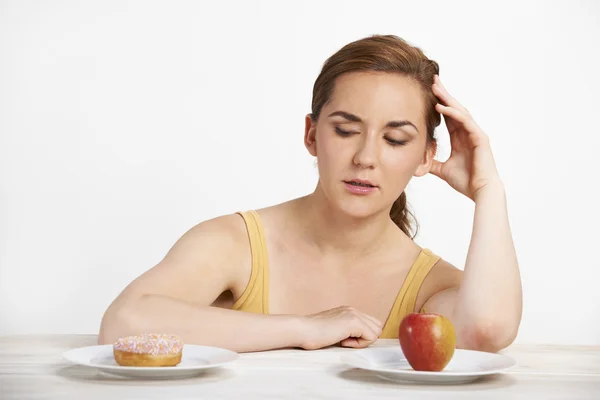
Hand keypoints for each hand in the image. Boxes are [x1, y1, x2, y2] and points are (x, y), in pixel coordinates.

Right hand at [299, 306, 382, 349]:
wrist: (302, 330)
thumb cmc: (312, 334)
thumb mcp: (333, 329)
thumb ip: (346, 330)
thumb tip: (359, 338)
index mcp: (348, 311)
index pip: (370, 323)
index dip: (361, 336)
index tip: (344, 339)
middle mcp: (352, 310)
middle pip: (377, 326)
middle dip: (365, 338)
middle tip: (346, 340)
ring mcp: (354, 314)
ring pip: (376, 332)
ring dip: (362, 341)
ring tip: (344, 340)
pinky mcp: (353, 322)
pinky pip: (371, 337)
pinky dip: (359, 344)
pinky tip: (342, 341)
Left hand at [429, 75, 502, 201]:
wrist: (480, 191)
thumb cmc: (466, 181)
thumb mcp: (442, 170)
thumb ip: (432, 164)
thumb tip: (418, 164)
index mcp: (460, 138)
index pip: (448, 116)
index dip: (439, 103)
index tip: (427, 92)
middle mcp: (468, 132)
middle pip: (454, 108)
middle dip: (443, 94)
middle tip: (432, 80)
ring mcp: (475, 134)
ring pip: (460, 111)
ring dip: (447, 99)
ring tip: (435, 88)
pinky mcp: (480, 138)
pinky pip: (465, 121)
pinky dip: (453, 113)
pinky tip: (441, 106)